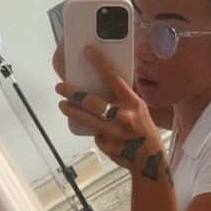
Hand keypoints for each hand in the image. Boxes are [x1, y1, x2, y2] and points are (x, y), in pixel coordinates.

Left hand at [56, 47, 169, 181]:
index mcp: (132, 102)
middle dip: (72, 93)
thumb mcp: (138, 109)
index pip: (113, 78)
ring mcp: (114, 133)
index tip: (87, 51)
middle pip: (91, 101)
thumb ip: (122, 99)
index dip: (100, 63)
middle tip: (60, 87)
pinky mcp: (108, 147)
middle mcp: (123, 116)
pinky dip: (96, 134)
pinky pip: (95, 136)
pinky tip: (104, 136)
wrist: (150, 160)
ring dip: (71, 110)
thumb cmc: (143, 130)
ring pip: (86, 119)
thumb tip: (100, 86)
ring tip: (63, 105)